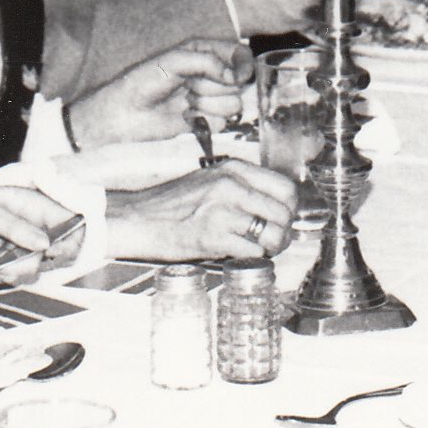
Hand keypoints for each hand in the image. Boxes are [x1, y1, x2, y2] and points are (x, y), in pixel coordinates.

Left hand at [67, 39, 250, 148]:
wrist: (127, 113)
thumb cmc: (145, 80)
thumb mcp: (175, 61)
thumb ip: (208, 62)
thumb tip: (235, 76)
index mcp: (204, 53)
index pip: (240, 55)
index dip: (243, 66)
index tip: (236, 76)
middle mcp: (210, 75)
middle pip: (239, 83)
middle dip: (214, 86)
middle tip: (189, 85)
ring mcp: (209, 99)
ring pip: (233, 104)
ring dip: (208, 104)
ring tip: (185, 101)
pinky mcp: (205, 121)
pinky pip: (222, 123)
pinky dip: (203, 120)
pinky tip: (184, 116)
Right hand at [108, 160, 297, 260]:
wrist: (138, 218)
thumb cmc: (172, 204)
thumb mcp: (210, 181)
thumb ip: (243, 188)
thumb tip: (278, 208)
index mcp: (233, 168)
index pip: (286, 188)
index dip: (289, 209)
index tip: (281, 220)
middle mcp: (231, 184)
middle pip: (285, 214)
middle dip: (283, 233)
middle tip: (270, 241)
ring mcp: (223, 209)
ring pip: (274, 235)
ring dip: (269, 249)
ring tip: (253, 249)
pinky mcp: (214, 235)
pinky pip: (253, 253)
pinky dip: (249, 258)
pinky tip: (234, 254)